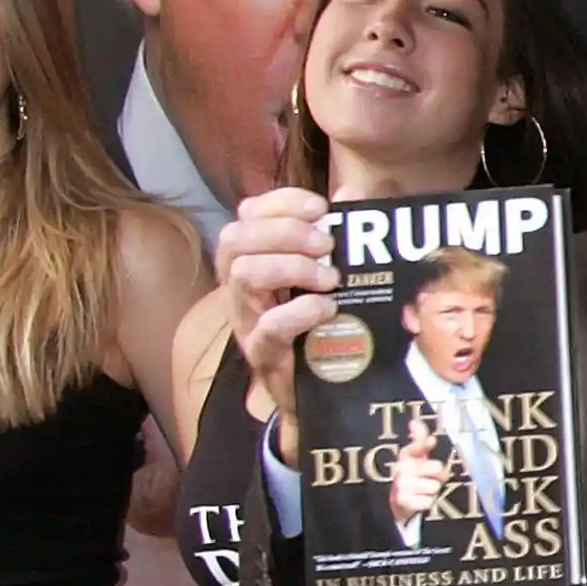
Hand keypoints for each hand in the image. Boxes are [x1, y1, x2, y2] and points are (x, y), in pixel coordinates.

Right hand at [216, 189, 337, 460]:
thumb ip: (336, 234)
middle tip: (328, 244)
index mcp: (252, 257)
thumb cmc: (318, 322)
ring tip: (331, 278)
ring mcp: (245, 320)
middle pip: (236, 239)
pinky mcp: (262, 353)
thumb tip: (350, 194)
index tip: (320, 207)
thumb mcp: (326, 273)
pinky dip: (299, 311)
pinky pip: (268, 326)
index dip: (282, 202)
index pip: (248, 213)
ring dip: (292, 267)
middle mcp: (239, 285)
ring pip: (244, 275)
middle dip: (285, 232)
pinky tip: (327, 308)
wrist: (315, 391)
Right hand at [390, 411, 447, 527]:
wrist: (397, 504)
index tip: (432, 441)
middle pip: (436, 467)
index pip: (414, 446)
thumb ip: (419, 440)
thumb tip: (414, 422)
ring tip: (422, 491)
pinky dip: (427, 503)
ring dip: (432, 491)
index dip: (424, 443)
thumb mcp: (415, 458)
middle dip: (439, 475)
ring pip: (435, 486)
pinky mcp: (403, 501)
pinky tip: (418, 501)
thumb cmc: (411, 477)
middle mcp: (400, 468)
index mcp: (405, 456)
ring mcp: (401, 485)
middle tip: (431, 478)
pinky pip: (429, 501)